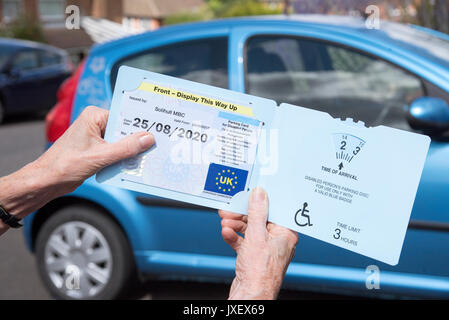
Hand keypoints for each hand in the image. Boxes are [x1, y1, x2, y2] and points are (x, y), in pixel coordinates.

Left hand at [36, 106, 154, 194]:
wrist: (47, 181)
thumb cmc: (65, 165)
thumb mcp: (100, 157)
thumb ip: (126, 148)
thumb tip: (148, 139)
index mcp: (94, 116)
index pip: (124, 117)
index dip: (140, 126)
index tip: (157, 131)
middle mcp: (95, 123)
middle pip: (124, 130)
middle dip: (137, 141)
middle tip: (155, 148)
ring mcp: (96, 136)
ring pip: (122, 142)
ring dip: (131, 152)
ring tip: (146, 158)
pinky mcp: (96, 149)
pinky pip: (116, 151)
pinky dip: (123, 158)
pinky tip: (133, 165)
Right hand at [219, 187, 297, 299]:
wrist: (250, 295)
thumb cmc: (260, 273)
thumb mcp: (256, 235)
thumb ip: (257, 213)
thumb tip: (259, 194)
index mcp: (286, 234)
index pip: (274, 211)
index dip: (260, 202)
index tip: (248, 196)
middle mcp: (278, 242)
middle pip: (260, 220)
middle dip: (242, 215)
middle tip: (229, 209)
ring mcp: (266, 250)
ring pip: (250, 231)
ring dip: (236, 225)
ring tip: (225, 221)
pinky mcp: (255, 257)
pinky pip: (245, 242)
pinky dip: (235, 237)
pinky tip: (227, 234)